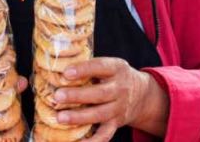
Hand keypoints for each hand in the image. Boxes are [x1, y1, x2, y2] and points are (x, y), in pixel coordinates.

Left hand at [53, 57, 167, 140]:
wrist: (142, 94)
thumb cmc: (115, 76)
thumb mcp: (109, 65)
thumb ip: (89, 66)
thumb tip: (59, 67)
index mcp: (116, 68)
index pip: (100, 67)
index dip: (84, 69)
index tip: (66, 73)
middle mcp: (120, 88)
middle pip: (99, 93)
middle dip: (77, 96)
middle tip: (58, 96)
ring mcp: (119, 108)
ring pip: (100, 114)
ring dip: (79, 117)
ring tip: (60, 118)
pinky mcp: (116, 123)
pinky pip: (105, 135)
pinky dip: (92, 141)